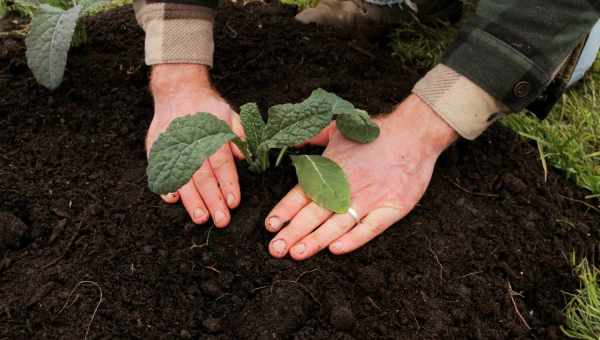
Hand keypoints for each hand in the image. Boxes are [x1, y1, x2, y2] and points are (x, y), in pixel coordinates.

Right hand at [146, 64, 243, 227]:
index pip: (222, 164)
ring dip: (191, 200)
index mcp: (212, 134)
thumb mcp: (230, 115)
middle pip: (203, 176)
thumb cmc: (209, 108)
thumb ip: (240, 135)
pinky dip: (165, 184)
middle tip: (221, 220)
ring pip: (183, 177)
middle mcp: (192, 142)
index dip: (228, 184)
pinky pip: (160, 169)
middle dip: (212, 200)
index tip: (234, 202)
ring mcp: (173, 146)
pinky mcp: (157, 148)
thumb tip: (247, 156)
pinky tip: (172, 200)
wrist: (179, 89)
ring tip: (200, 218)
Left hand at [264, 95, 457, 258]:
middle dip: (292, 233)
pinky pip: (370, 228)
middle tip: (276, 249)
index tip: (270, 226)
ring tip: (297, 253)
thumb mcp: (337, 129)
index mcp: (330, 170)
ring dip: (315, 240)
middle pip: (314, 213)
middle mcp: (346, 186)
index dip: (284, 211)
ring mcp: (369, 199)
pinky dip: (353, 239)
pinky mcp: (391, 208)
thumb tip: (289, 141)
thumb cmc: (375, 133)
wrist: (413, 133)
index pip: (301, 194)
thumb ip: (311, 138)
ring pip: (337, 224)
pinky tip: (337, 249)